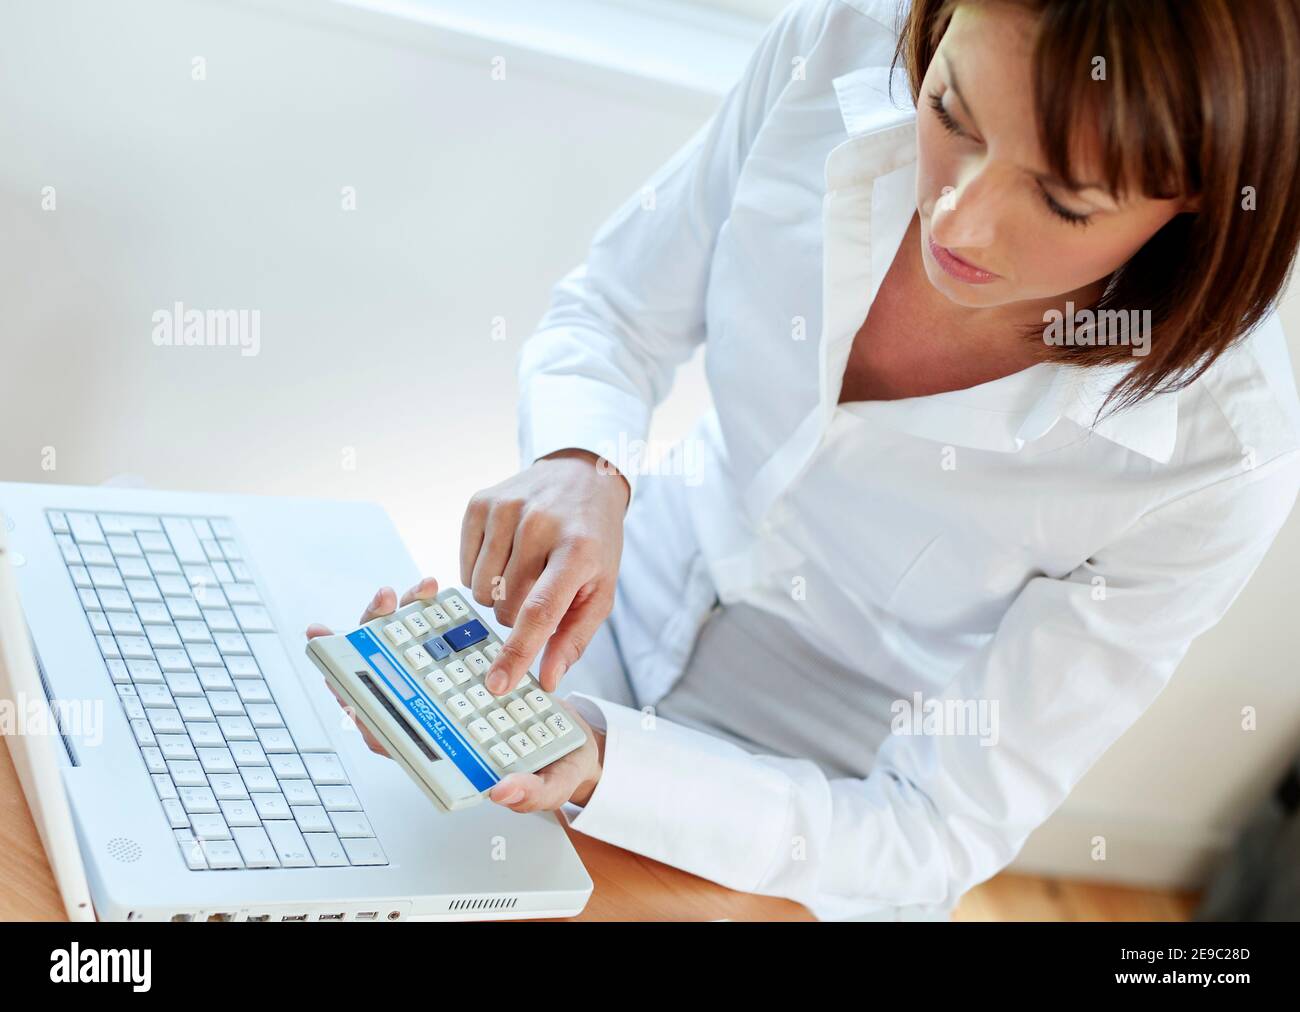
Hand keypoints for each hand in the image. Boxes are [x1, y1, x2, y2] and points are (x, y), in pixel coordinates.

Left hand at [305, 576, 606, 810]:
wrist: (577, 742)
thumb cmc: (555, 768)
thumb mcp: (550, 786)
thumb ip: (529, 794)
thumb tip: (501, 791)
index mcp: (445, 754)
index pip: (389, 735)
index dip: (360, 709)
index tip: (341, 681)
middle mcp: (438, 721)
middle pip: (386, 685)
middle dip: (371, 645)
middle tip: (377, 609)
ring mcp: (447, 693)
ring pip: (405, 656)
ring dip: (398, 621)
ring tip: (408, 591)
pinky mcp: (465, 670)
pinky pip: (435, 640)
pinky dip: (429, 614)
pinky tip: (432, 592)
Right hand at [461, 448, 628, 695]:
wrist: (583, 478)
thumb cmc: (594, 540)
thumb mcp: (601, 589)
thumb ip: (575, 638)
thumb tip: (548, 679)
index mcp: (577, 551)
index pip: (539, 611)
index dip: (517, 652)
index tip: (498, 684)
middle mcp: (540, 525)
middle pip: (504, 606)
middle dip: (517, 615)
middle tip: (539, 591)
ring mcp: (507, 509)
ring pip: (480, 590)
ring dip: (497, 595)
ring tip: (523, 571)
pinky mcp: (481, 502)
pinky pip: (464, 567)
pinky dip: (480, 573)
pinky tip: (504, 556)